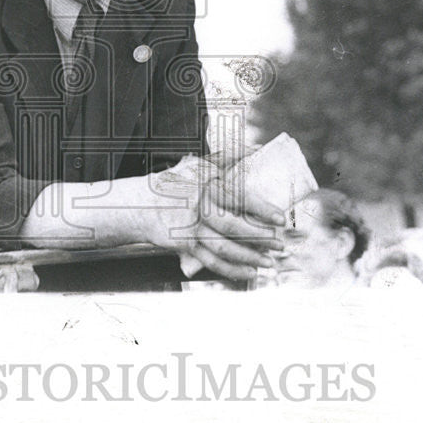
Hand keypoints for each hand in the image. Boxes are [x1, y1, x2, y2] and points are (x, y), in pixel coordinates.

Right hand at [146, 157, 283, 280]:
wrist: (141, 204)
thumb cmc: (177, 182)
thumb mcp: (199, 165)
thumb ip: (228, 157)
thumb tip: (258, 148)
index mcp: (205, 185)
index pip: (238, 197)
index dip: (261, 209)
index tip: (281, 219)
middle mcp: (198, 208)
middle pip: (232, 227)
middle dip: (260, 238)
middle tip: (280, 245)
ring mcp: (190, 229)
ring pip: (223, 249)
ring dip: (249, 258)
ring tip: (269, 263)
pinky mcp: (184, 246)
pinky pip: (211, 262)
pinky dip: (231, 270)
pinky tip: (249, 273)